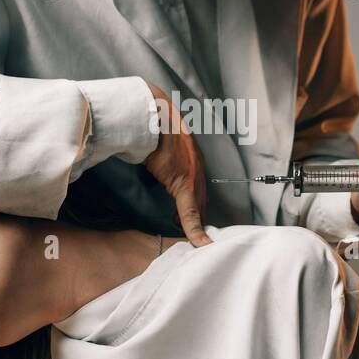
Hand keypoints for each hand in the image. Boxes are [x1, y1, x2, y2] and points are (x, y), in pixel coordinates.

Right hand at [142, 81, 211, 246]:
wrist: (154, 116)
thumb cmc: (154, 130)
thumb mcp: (162, 148)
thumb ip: (163, 160)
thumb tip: (154, 165)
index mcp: (194, 162)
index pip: (199, 191)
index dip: (199, 208)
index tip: (198, 222)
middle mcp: (198, 170)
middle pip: (203, 203)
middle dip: (200, 220)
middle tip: (199, 237)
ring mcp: (193, 177)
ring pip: (199, 209)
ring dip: (198, 226)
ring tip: (199, 241)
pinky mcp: (184, 184)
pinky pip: (191, 213)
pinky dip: (195, 229)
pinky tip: (200, 242)